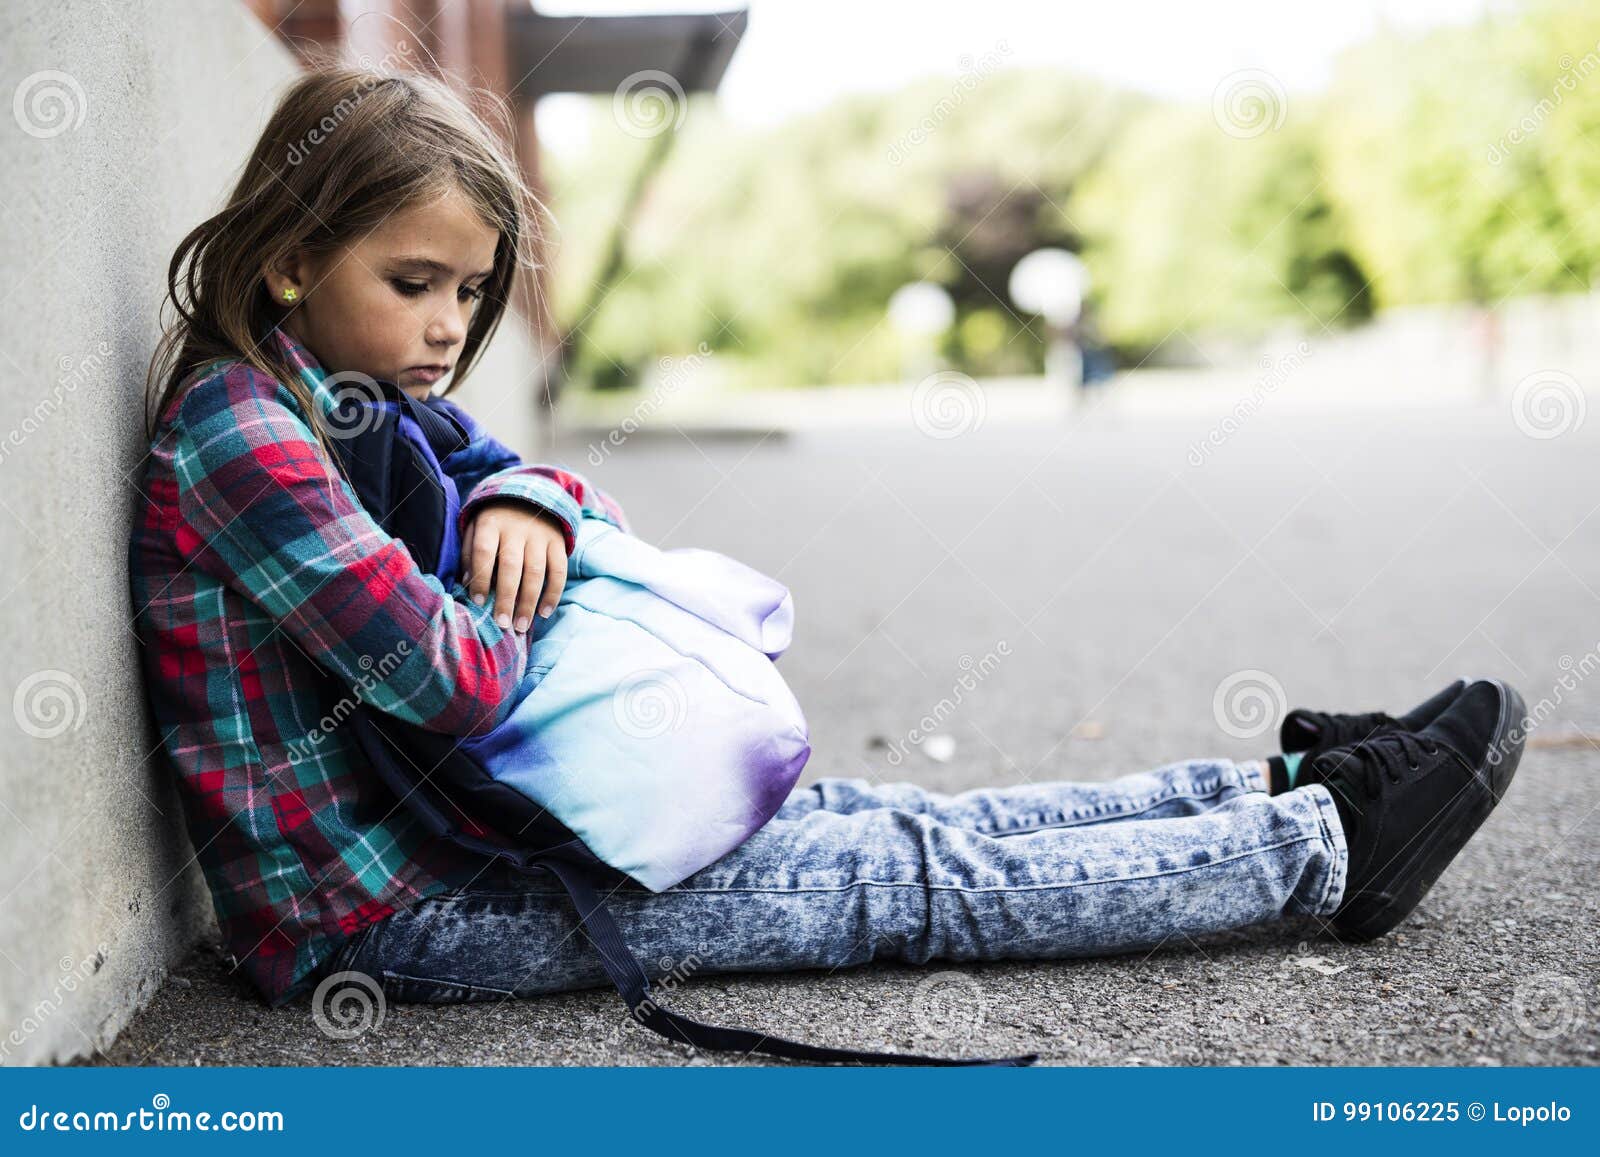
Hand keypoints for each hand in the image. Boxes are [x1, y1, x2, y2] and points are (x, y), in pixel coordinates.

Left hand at [460, 500, 567, 632]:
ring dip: (529, 602)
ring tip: (521, 626)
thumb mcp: (476, 528)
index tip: (479, 602)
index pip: (484, 552)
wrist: (530, 496)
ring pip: (536, 572)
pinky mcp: (558, 543)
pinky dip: (553, 593)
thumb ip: (469, 553)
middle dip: (507, 597)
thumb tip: (467, 583)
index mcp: (491, 523)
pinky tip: (544, 613)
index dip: (481, 578)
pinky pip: (559, 571)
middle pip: (511, 565)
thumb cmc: (495, 522)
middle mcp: (516, 529)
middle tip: (503, 624)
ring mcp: (540, 536)